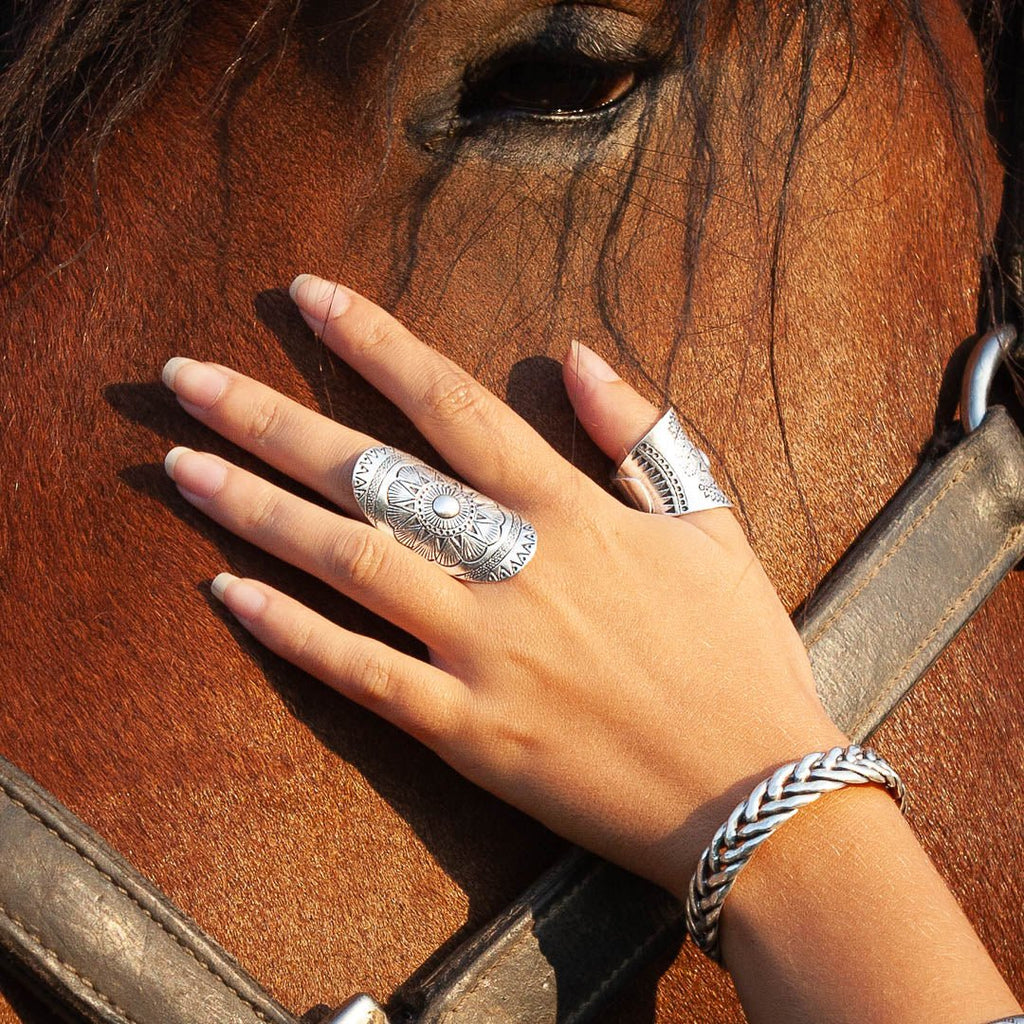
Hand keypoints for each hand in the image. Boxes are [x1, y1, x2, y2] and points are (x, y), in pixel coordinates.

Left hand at [161, 273, 843, 895]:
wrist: (759, 797)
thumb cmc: (741, 655)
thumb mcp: (712, 522)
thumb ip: (641, 431)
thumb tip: (577, 350)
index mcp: (572, 511)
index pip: (452, 404)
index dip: (374, 343)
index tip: (307, 296)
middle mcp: (514, 569)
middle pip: (370, 475)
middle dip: (270, 419)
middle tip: (186, 379)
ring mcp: (483, 653)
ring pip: (347, 563)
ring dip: (255, 511)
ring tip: (179, 465)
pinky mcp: (468, 731)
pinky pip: (361, 673)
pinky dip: (291, 634)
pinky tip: (224, 594)